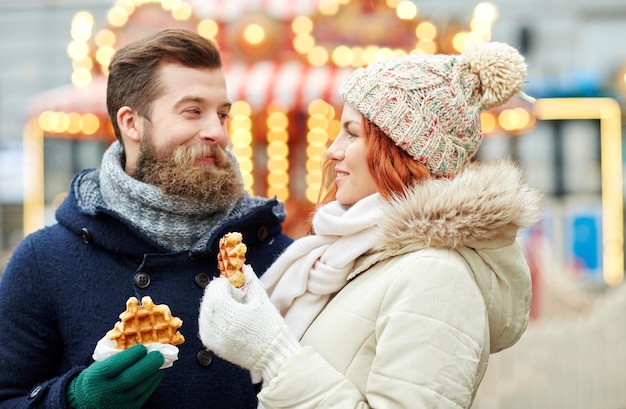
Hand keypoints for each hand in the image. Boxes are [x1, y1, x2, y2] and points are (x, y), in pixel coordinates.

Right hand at [66, 344, 163, 408]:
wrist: (89, 400)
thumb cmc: (100, 374)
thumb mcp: (101, 363)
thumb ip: (117, 354)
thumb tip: (142, 339)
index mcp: (96, 376)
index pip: (114, 366)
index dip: (131, 356)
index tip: (143, 347)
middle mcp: (105, 392)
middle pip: (129, 378)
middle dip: (147, 365)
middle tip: (159, 354)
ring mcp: (117, 403)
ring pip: (139, 388)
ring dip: (153, 373)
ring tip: (160, 362)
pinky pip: (144, 395)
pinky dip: (153, 382)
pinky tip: (157, 372)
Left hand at [199, 265, 299, 382]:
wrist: (273, 356)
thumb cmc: (270, 327)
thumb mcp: (262, 301)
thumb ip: (251, 282)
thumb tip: (244, 268)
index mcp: (228, 311)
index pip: (215, 289)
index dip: (224, 284)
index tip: (236, 287)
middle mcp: (216, 325)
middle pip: (208, 300)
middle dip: (219, 294)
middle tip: (235, 297)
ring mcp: (212, 337)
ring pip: (205, 313)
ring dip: (215, 307)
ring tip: (233, 310)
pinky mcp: (213, 346)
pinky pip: (205, 327)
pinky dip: (213, 320)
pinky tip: (227, 321)